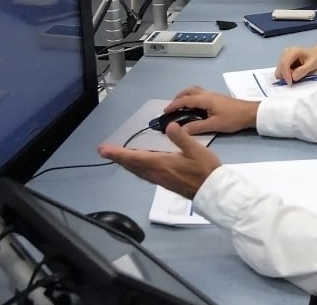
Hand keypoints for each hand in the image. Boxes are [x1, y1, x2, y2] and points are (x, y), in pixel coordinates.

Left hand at [98, 124, 220, 198]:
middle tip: (104, 151)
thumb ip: (182, 138)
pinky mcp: (165, 183)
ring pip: (137, 171)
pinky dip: (136, 168)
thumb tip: (170, 126)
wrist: (213, 192)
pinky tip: (138, 166)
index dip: (118, 153)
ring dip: (126, 163)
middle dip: (118, 158)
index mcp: (162, 164)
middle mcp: (157, 173)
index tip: (103, 150)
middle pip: (132, 165)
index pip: (135, 157)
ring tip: (118, 157)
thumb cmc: (206, 170)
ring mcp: (160, 179)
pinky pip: (144, 174)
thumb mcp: (196, 150)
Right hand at [162, 86, 258, 135]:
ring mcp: (212, 94)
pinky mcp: (216, 98)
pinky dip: (191, 97)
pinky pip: (199, 94)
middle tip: (171, 108)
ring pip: (194, 90)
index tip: (165, 112)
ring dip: (185, 96)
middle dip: (178, 98)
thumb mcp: (214, 125)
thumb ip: (197, 127)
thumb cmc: (233, 118)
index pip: (184, 100)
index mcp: (204, 99)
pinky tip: (193, 107)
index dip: (173, 105)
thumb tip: (181, 130)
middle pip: (188, 91)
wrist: (250, 113)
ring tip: (180, 107)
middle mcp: (207, 94)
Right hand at [274, 46, 316, 84]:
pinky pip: (281, 70)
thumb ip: (302, 71)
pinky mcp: (284, 60)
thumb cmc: (316, 58)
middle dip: (285, 75)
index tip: (290, 82)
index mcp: (293, 51)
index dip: (286, 74)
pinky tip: (293, 73)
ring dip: (285, 75)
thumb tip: (293, 77)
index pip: (284, 63)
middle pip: (279, 67)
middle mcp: (286, 52)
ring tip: (296, 75)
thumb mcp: (312, 65)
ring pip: (279, 69)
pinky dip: (286, 74)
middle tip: (294, 80)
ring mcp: (284, 56)